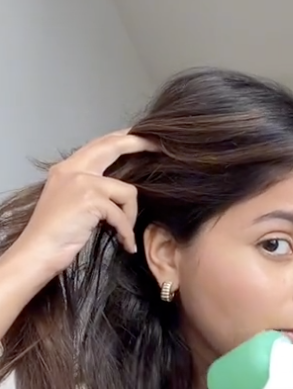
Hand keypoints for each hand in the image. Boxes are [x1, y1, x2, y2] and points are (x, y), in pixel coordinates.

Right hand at [11, 129, 158, 279]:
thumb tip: (120, 187)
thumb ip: (90, 188)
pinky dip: (126, 232)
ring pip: (127, 190)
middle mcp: (72, 169)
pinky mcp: (89, 199)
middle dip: (139, 144)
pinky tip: (126, 245)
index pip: (99, 143)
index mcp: (67, 168)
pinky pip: (122, 214)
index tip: (143, 136)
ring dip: (130, 216)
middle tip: (159, 147)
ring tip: (124, 233)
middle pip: (113, 146)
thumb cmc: (55, 235)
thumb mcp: (71, 202)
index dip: (123, 137)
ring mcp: (81, 182)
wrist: (37, 252)